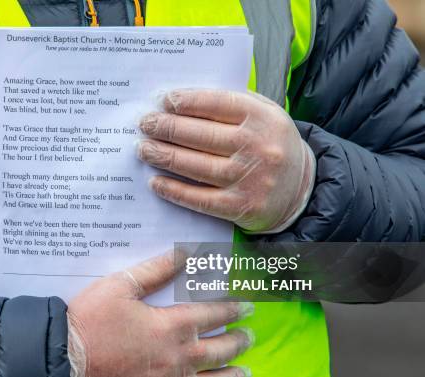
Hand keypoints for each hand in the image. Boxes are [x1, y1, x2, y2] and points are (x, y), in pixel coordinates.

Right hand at [68, 251, 253, 376]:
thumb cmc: (90, 323)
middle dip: (238, 342)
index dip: (232, 308)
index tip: (247, 306)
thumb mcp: (120, 287)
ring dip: (231, 376)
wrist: (64, 365)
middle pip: (218, 350)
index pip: (211, 314)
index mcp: (171, 327)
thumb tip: (183, 254)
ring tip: (245, 373)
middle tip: (250, 336)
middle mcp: (178, 359)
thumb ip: (155, 271)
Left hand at [138, 89, 315, 232]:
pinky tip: (156, 182)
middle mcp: (258, 147)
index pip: (219, 104)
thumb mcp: (265, 116)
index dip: (188, 101)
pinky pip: (200, 198)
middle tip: (145, 124)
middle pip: (202, 135)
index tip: (164, 100)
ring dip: (164, 156)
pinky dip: (175, 190)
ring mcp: (249, 179)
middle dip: (167, 128)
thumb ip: (232, 105)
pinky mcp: (241, 207)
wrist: (302, 190)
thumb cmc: (272, 145)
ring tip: (143, 149)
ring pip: (197, 166)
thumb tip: (182, 100)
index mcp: (264, 118)